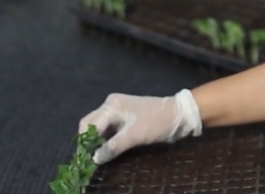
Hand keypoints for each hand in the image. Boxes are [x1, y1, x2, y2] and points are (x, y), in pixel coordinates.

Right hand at [78, 89, 201, 163]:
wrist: (179, 114)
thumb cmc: (157, 122)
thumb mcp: (134, 136)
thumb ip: (113, 147)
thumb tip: (94, 159)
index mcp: (111, 106)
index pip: (89, 125)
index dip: (85, 143)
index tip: (85, 160)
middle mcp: (111, 105)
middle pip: (90, 124)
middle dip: (88, 141)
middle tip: (90, 159)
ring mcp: (117, 110)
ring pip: (99, 126)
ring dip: (96, 141)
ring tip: (98, 157)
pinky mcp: (124, 116)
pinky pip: (108, 128)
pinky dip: (105, 138)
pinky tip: (107, 149)